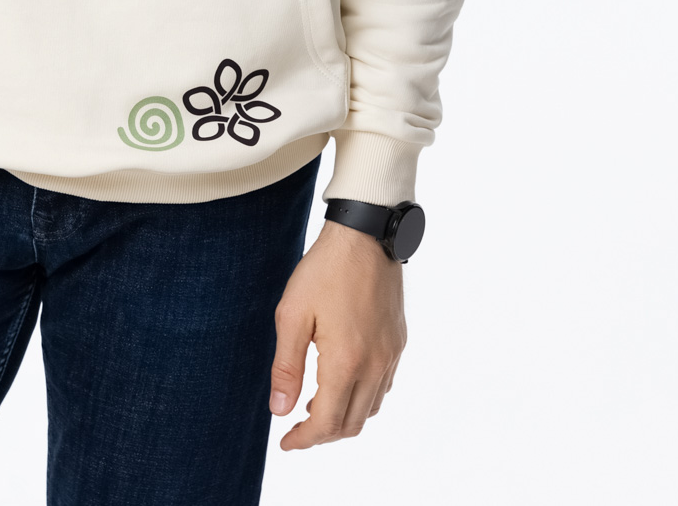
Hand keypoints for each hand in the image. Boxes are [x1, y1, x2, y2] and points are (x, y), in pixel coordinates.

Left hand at [269, 218, 406, 448]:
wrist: (365, 235)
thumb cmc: (324, 270)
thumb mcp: (292, 314)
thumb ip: (286, 366)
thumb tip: (279, 410)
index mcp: (346, 362)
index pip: (326, 423)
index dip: (304, 439)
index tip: (286, 442)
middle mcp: (374, 366)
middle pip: (351, 423)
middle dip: (322, 433)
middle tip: (297, 426)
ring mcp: (391, 355)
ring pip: (370, 409)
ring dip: (343, 417)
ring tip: (315, 403)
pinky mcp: (398, 342)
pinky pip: (384, 386)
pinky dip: (363, 398)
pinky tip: (343, 381)